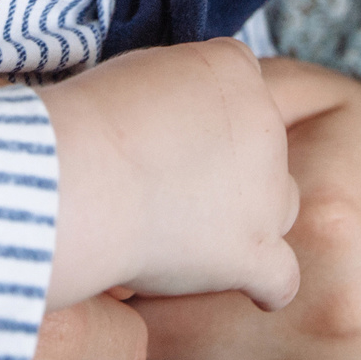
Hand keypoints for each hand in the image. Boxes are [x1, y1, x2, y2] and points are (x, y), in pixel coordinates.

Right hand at [37, 39, 299, 309]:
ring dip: (248, 217)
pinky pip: (281, 276)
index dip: (207, 117)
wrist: (79, 177)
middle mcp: (263, 123)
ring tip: (194, 231)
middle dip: (231, 165)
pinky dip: (265, 284)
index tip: (175, 134)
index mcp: (234, 70)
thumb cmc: (84, 124)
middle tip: (175, 182)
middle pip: (265, 146)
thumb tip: (174, 119)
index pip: (242, 86)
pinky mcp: (254, 250)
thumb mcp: (133, 73)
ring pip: (281, 204)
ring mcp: (266, 191)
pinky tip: (248, 289)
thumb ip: (174, 89)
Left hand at [132, 58, 360, 359]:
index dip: (119, 255)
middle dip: (131, 319)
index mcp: (321, 217)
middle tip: (120, 292)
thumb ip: (228, 97)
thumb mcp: (313, 98)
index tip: (106, 242)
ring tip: (167, 331)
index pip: (166, 261)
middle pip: (173, 343)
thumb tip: (133, 121)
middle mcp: (347, 308)